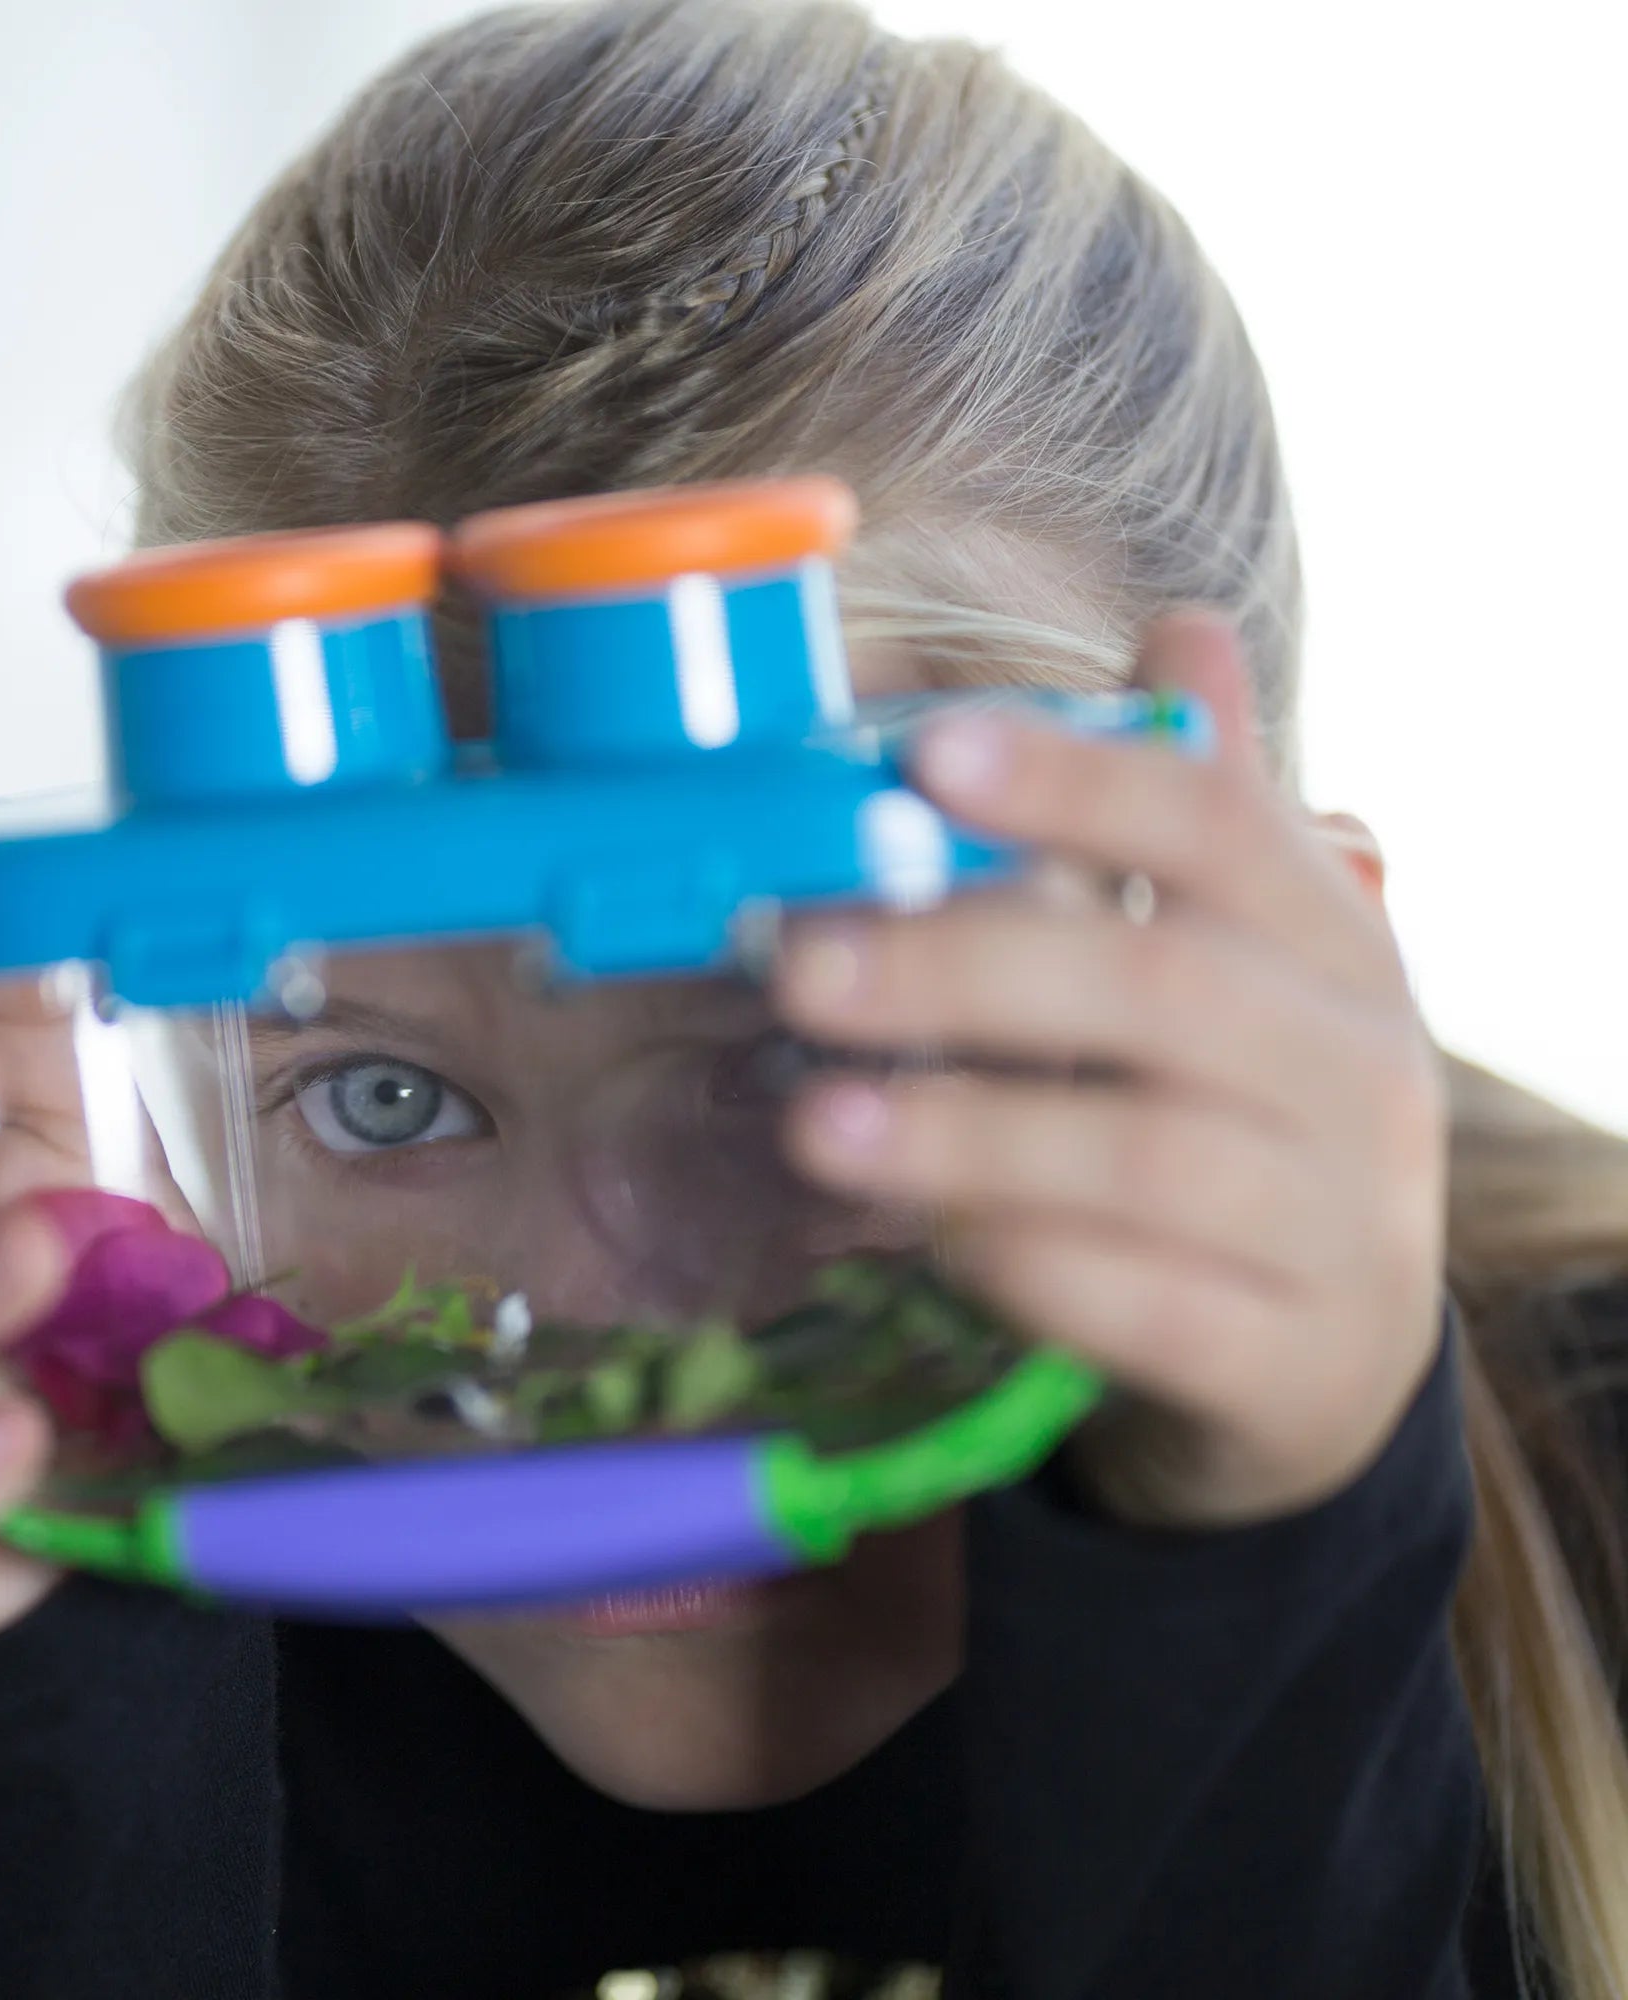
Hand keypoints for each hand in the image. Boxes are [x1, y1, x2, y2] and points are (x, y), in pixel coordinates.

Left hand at [773, 611, 1448, 1527]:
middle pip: (1163, 992)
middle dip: (967, 969)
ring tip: (814, 1121)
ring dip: (966, 1134)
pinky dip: (1023, 1266)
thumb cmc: (1245, 1117)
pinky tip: (925, 1239)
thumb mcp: (1240, 962)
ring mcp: (1341, 1227)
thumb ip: (1194, 812)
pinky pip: (1143, 1310)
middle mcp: (1359, 1073)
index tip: (923, 752)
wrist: (1333, 1354)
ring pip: (1147, 1164)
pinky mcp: (1293, 1364)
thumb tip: (1180, 629)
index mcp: (1331, 943)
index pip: (1217, 827)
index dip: (1073, 782)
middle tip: (802, 966)